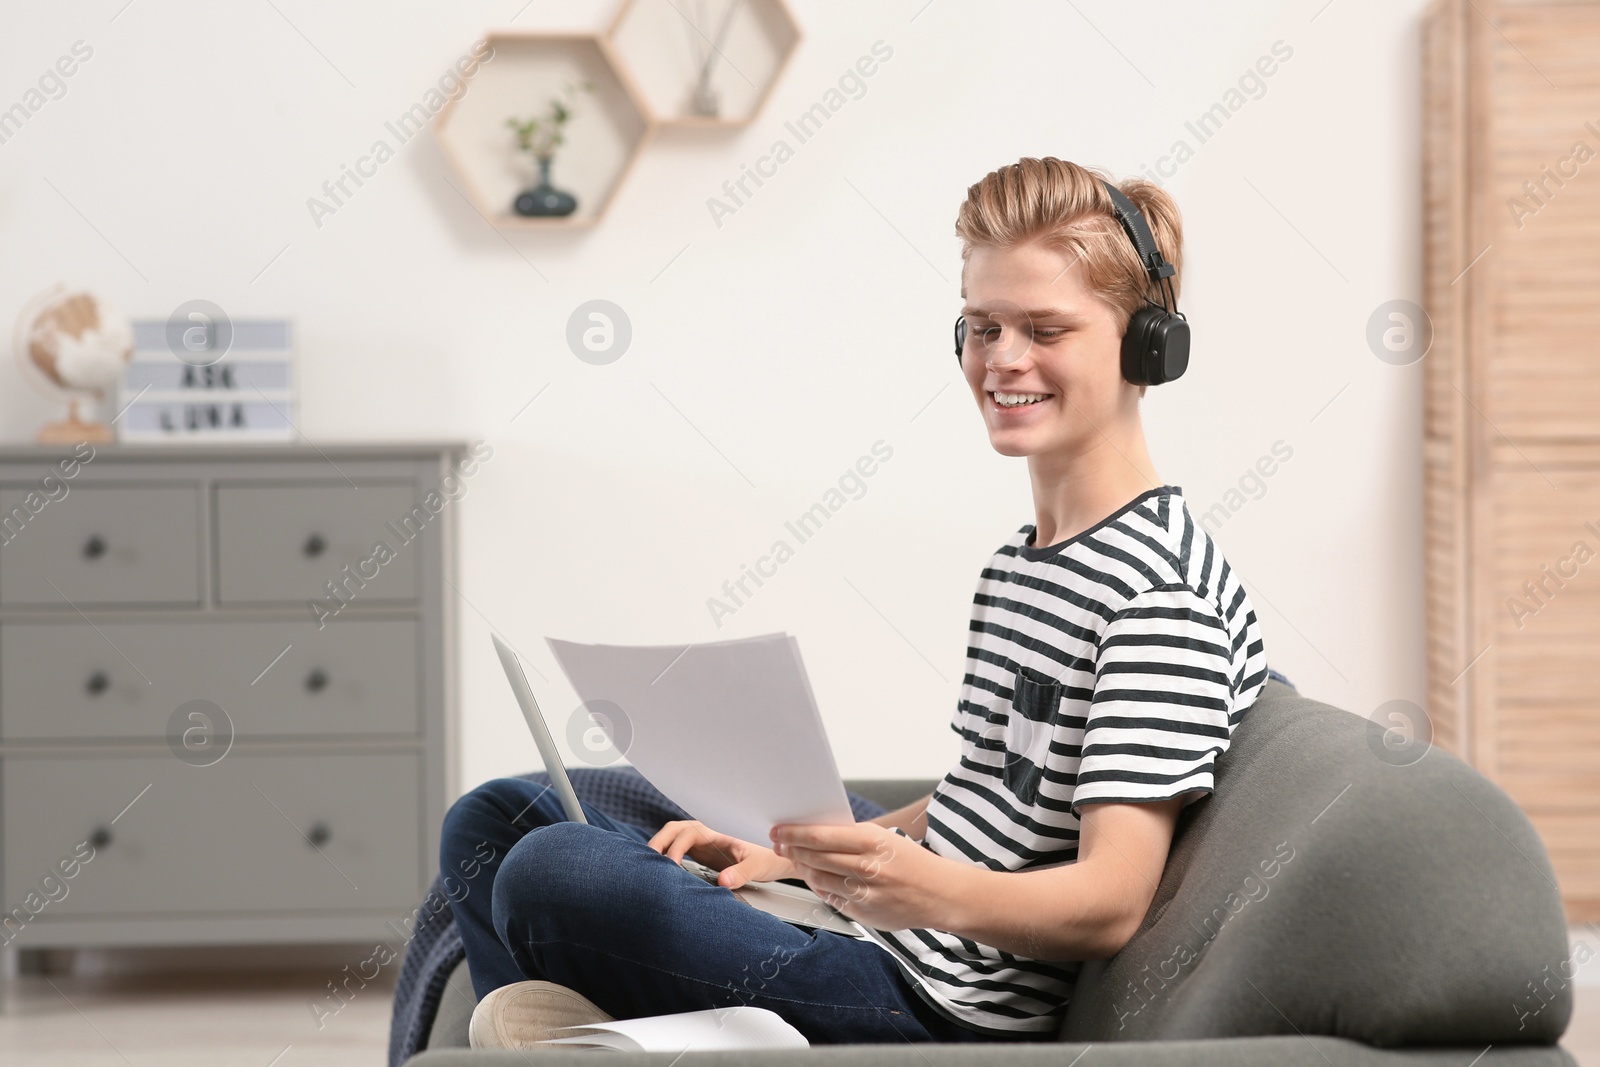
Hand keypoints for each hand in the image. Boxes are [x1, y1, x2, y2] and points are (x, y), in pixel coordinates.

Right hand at [647, 819, 796, 888]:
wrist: (778, 859)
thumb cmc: (770, 858)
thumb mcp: (758, 866)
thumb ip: (742, 872)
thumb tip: (722, 881)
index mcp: (717, 832)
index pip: (688, 833)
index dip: (676, 847)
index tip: (671, 865)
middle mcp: (707, 835)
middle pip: (674, 830)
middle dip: (659, 842)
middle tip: (647, 862)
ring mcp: (703, 843)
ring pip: (673, 839)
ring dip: (660, 848)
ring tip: (649, 867)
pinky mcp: (702, 854)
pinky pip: (678, 851)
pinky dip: (667, 858)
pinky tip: (661, 872)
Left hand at [770, 821, 959, 931]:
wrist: (939, 893)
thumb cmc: (910, 861)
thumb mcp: (884, 838)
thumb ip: (851, 836)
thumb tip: (812, 832)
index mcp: (871, 841)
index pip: (820, 836)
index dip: (793, 833)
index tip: (778, 830)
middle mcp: (866, 867)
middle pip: (814, 857)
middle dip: (791, 849)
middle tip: (779, 844)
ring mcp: (863, 892)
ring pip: (818, 879)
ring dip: (803, 868)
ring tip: (798, 860)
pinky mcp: (862, 913)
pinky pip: (830, 898)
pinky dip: (820, 887)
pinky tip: (818, 879)